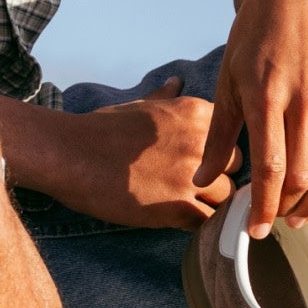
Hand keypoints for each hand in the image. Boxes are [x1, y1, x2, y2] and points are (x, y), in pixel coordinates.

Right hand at [40, 79, 237, 230]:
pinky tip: (181, 221)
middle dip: (220, 177)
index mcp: (196, 113)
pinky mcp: (178, 207)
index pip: (232, 135)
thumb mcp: (140, 105)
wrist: (72, 154)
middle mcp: (201, 142)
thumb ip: (165, 97)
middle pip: (236, 166)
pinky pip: (208, 222)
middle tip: (196, 186)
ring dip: (211, 204)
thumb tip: (176, 81)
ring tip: (188, 205)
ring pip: (226, 197)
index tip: (201, 160)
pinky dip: (199, 226)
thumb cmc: (101, 128)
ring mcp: (191, 175)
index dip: (219, 151)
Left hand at [195, 0, 307, 236]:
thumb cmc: (256, 32)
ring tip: (298, 215)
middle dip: (286, 208)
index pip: (270, 168)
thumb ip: (220, 132)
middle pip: (302, 174)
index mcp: (266, 94)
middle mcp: (304, 98)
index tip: (255, 230)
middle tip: (273, 223)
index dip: (263, 206)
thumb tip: (201, 178)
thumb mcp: (228, 77)